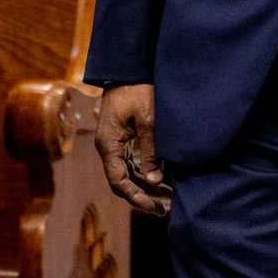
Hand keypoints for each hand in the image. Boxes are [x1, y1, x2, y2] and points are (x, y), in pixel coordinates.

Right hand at [95, 83, 171, 215]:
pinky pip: (132, 163)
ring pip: (128, 175)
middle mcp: (109, 148)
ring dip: (146, 188)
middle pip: (123, 181)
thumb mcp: (147, 118)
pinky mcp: (124, 139)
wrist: (128, 68)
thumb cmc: (137, 89)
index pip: (118, 181)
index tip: (153, 207)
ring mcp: (115, 144)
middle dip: (143, 197)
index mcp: (109, 144)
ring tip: (168, 200)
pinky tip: (163, 182)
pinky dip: (146, 175)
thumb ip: (150, 150)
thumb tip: (154, 180)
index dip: (135, 197)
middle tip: (165, 210)